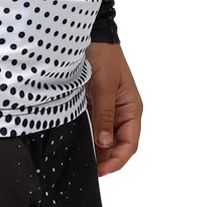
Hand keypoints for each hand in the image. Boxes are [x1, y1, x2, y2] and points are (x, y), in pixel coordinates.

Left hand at [85, 41, 141, 176]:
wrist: (92, 35)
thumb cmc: (104, 56)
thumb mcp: (105, 86)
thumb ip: (105, 114)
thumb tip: (104, 143)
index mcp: (131, 109)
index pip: (129, 144)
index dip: (117, 160)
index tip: (101, 170)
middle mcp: (121, 112)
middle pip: (115, 144)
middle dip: (104, 158)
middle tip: (87, 168)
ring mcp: (107, 109)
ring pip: (102, 137)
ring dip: (94, 147)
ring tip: (80, 157)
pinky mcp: (93, 104)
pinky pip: (92, 125)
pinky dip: (86, 134)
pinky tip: (75, 140)